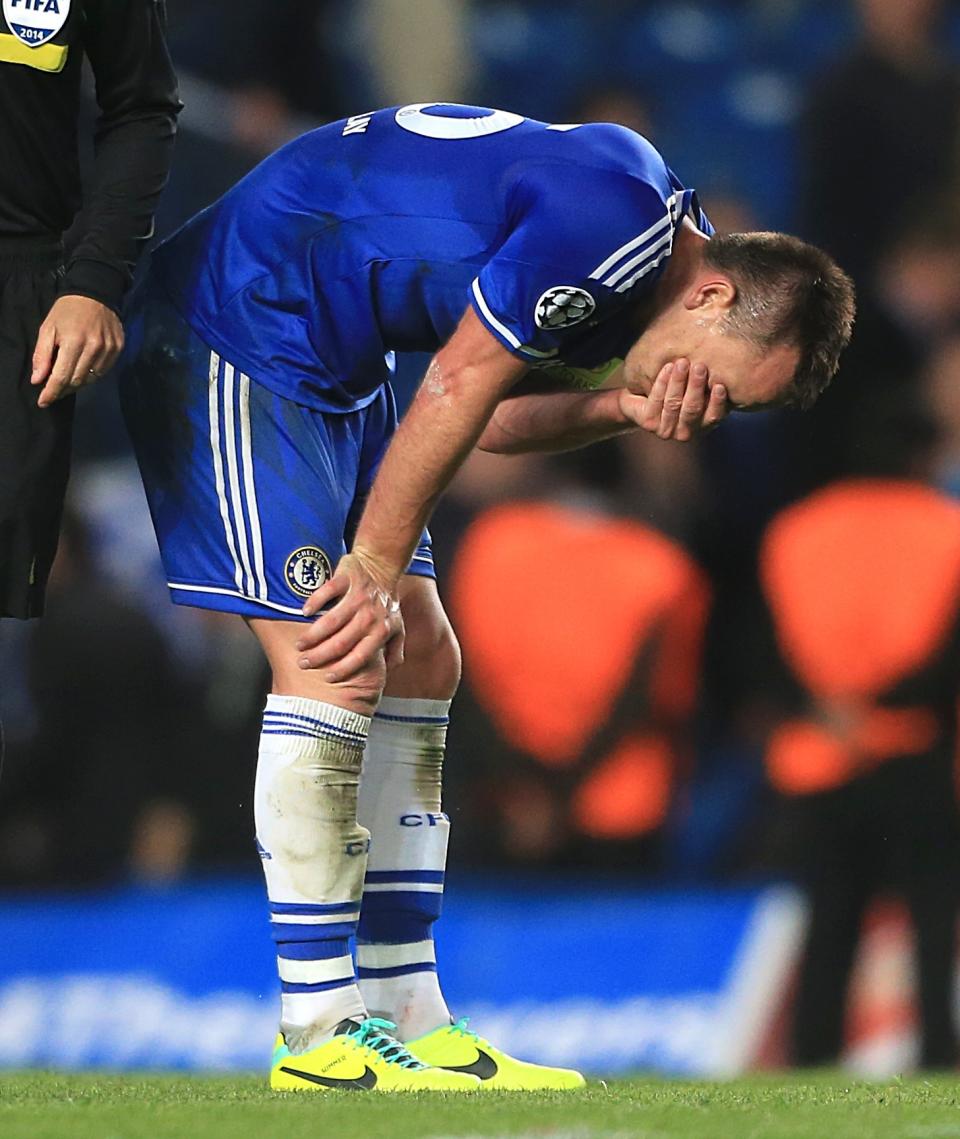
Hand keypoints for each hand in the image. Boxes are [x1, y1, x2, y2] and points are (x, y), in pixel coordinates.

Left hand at [31, 295, 123, 407]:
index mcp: (73, 342)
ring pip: (91, 379)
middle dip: (62, 389)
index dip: (52, 392)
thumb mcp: (48, 328)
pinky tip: (83, 370)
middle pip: (77, 380)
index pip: (61, 376)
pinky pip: (103, 371)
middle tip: (53, 390)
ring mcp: (109, 350)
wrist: (95, 293)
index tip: (43, 402)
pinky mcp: (118, 349)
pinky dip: (91, 375)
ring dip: (77, 383)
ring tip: (67, 381)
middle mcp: (94, 348)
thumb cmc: (67, 311)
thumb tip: (38, 380)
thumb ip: (42, 355)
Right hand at [296, 552, 404, 681]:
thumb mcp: (397, 627)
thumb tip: (389, 673)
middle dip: (320, 656)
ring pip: (332, 620)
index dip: (344, 668)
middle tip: (304, 663)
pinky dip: (315, 602)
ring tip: (300, 645)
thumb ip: (394, 651)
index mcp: (380, 630)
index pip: (361, 656)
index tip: (327, 678)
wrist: (382, 566)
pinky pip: (328, 591)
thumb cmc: (386, 602)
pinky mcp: (347, 578)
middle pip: (341, 642)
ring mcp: (358, 596)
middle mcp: (369, 615)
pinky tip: (305, 612)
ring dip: (313, 634)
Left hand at [619, 358, 726, 441]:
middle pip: (692, 409)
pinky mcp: (648, 423)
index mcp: (702, 425)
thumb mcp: (697, 387)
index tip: (719, 386)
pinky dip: (662, 382)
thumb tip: (728, 363)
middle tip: (699, 367)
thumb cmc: (679, 389)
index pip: (713, 416)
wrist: (644, 398)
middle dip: (696, 387)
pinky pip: (657, 400)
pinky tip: (668, 367)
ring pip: (673, 404)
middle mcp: (685, 432)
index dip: (717, 402)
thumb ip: (709, 382)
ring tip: (682, 362)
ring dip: (678, 381)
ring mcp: (666, 429)